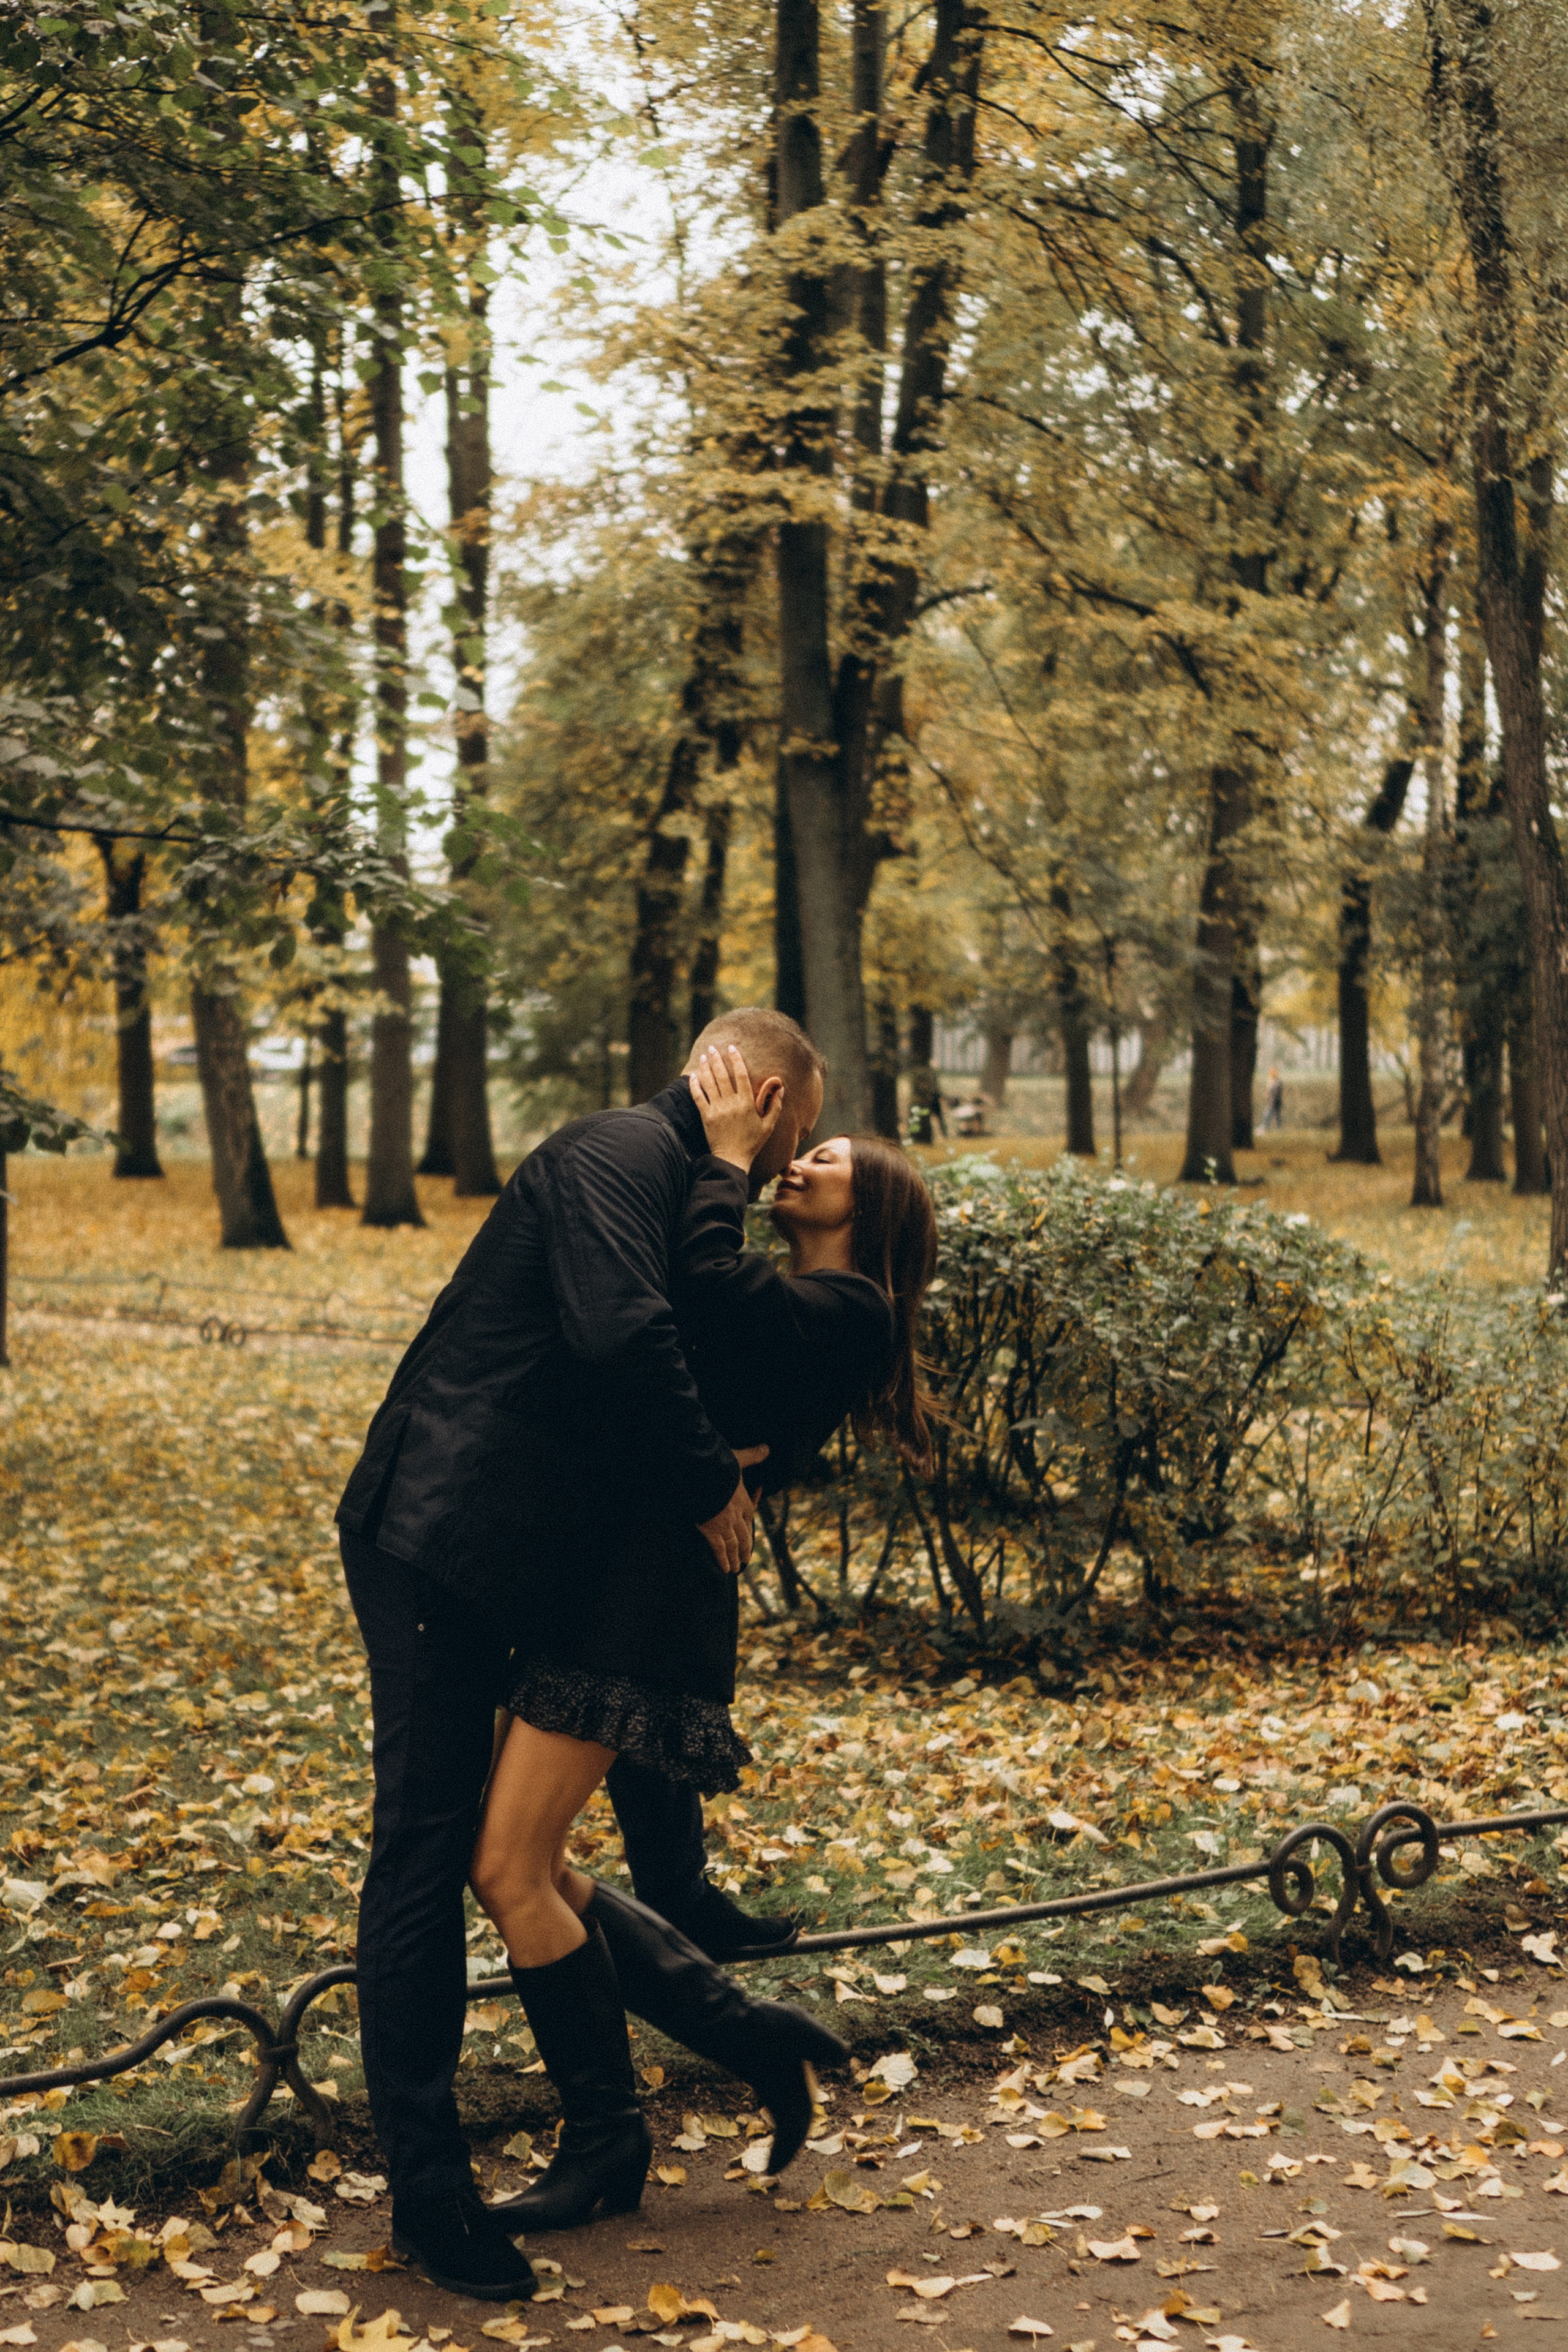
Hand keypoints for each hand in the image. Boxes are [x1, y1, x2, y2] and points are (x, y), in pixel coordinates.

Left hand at [690, 1046, 782, 1172]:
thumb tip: (781, 1089)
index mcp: (746, 1103)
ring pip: (709, 1083)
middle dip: (717, 1059)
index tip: (732, 1048)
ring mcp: (717, 1109)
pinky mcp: (706, 1117)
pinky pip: (698, 1097)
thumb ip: (774, 1106)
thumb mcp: (768, 1126)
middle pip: (722, 1076)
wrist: (732, 1159)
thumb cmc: (752, 1143)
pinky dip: (695, 1086)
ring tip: (703, 1056)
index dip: (736, 1060)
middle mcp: (731, 1103)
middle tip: (713, 1048)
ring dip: (705, 1068)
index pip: (741, 1076)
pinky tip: (692, 1077)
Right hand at [698, 1445, 768, 1573]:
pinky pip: (719, 1548)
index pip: (750, 1516)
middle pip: (744, 1536)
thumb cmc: (721, 1465)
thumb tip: (767, 1448)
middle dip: (744, 1549)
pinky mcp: (711, 1530)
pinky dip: (722, 1559)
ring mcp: (725, 1525)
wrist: (705, 1475)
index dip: (749, 1527)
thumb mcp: (739, 1458)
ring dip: (734, 1557)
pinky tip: (724, 1568)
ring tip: (734, 1568)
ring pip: (733, 1545)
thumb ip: (753, 1455)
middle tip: (744, 1560)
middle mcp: (737, 1515)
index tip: (749, 1534)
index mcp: (743, 1501)